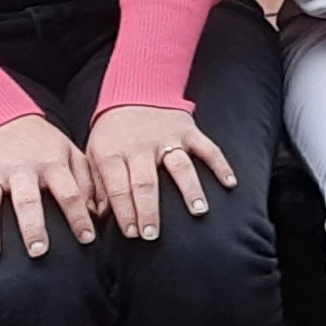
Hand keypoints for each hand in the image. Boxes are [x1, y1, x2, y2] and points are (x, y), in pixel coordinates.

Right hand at [0, 112, 102, 260]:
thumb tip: (96, 212)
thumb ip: (85, 179)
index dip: (79, 216)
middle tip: (38, 252)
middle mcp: (20, 169)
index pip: (69, 192)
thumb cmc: (38, 140)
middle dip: (33, 227)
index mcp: (50, 163)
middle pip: (26, 200)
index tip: (87, 239)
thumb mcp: (68, 150)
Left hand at [82, 103, 234, 243]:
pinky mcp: (189, 131)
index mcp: (113, 153)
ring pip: (180, 166)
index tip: (131, 233)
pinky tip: (230, 183)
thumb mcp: (94, 153)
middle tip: (153, 234)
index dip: (124, 212)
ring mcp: (168, 138)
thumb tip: (98, 216)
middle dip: (149, 210)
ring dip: (189, 190)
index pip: (118, 187)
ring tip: (198, 211)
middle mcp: (141, 146)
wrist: (135, 91)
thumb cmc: (113, 132)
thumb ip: (98, 184)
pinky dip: (220, 165)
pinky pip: (208, 148)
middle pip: (146, 182)